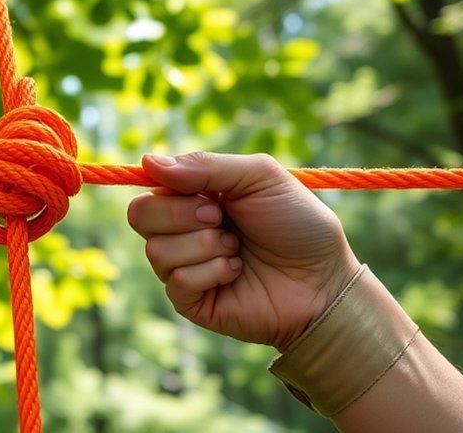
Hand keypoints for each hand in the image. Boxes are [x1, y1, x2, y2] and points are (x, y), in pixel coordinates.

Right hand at [127, 152, 360, 350]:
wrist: (323, 280)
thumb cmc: (298, 225)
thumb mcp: (259, 177)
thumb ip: (205, 165)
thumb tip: (147, 161)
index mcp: (193, 197)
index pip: (150, 187)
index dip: (171, 187)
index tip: (210, 193)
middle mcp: (182, 230)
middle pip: (140, 215)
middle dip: (184, 215)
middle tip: (221, 219)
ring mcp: (184, 266)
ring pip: (156, 251)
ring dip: (205, 245)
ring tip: (237, 250)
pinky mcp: (190, 301)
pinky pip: (177, 281)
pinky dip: (211, 272)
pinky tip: (236, 273)